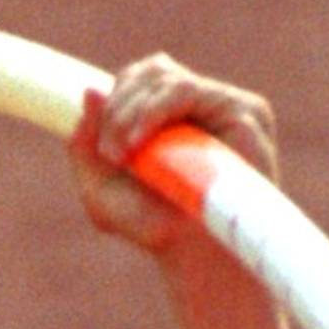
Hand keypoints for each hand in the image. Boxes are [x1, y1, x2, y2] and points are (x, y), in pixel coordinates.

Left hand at [70, 55, 277, 254]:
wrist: (197, 258)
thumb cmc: (155, 228)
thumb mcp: (101, 193)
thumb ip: (84, 147)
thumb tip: (89, 92)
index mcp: (170, 115)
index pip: (137, 79)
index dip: (113, 102)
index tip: (102, 150)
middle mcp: (199, 105)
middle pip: (151, 70)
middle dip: (119, 107)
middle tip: (110, 153)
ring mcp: (223, 104)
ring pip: (166, 77)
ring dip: (133, 111)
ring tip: (124, 153)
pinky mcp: (245, 111)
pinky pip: (189, 90)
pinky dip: (156, 110)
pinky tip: (141, 140)